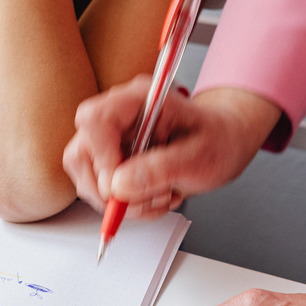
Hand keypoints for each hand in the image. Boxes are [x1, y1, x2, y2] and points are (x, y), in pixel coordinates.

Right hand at [64, 83, 280, 218]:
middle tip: (145, 199)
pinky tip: (154, 197)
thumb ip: (161, 168)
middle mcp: (120, 117)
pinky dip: (127, 205)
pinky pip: (101, 191)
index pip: (95, 119)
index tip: (119, 184)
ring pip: (87, 178)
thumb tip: (119, 185)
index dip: (101, 156)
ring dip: (122, 201)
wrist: (224, 144)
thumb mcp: (200, 156)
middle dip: (109, 188)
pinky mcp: (112, 162)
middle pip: (81, 152)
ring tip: (159, 197)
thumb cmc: (217, 139)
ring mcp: (112, 140)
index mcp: (140, 100)